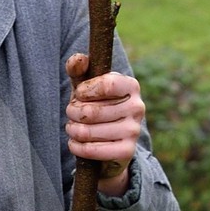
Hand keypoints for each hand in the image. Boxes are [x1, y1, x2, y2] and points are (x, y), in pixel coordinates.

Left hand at [65, 54, 142, 191]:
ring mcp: (133, 130)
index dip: (84, 91)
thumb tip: (78, 59)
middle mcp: (137, 107)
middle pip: (91, 111)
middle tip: (72, 113)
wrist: (109, 140)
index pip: (106, 85)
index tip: (79, 94)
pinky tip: (75, 142)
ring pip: (87, 131)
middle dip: (72, 112)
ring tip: (73, 127)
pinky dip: (76, 146)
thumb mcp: (86, 87)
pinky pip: (90, 150)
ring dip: (72, 129)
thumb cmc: (95, 105)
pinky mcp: (127, 151)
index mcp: (131, 86)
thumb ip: (79, 70)